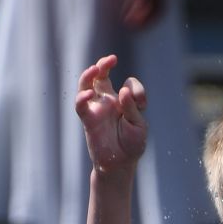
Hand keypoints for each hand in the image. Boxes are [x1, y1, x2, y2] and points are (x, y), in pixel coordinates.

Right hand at [74, 55, 148, 171]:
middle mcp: (110, 101)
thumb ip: (131, 108)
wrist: (120, 165)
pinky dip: (81, 97)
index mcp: (126, 101)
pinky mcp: (88, 120)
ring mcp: (97, 109)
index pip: (130, 84)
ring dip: (88, 74)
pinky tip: (87, 94)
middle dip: (104, 64)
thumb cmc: (132, 144)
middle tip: (111, 59)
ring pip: (87, 85)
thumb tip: (122, 90)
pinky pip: (81, 105)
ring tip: (95, 69)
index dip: (136, 88)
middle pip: (102, 75)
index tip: (142, 103)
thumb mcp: (138, 126)